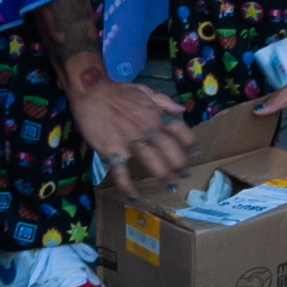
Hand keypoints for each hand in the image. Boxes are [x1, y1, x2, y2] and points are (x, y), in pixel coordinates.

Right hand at [69, 73, 196, 181]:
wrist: (91, 92)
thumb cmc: (117, 92)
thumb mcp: (144, 91)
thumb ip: (163, 101)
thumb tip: (181, 109)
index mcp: (154, 116)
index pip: (179, 130)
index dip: (189, 142)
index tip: (194, 152)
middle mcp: (146, 130)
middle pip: (169, 150)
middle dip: (179, 165)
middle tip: (183, 175)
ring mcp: (129, 141)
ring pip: (152, 162)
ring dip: (163, 175)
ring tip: (169, 184)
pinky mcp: (112, 151)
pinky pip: (121, 172)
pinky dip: (127, 186)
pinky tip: (133, 195)